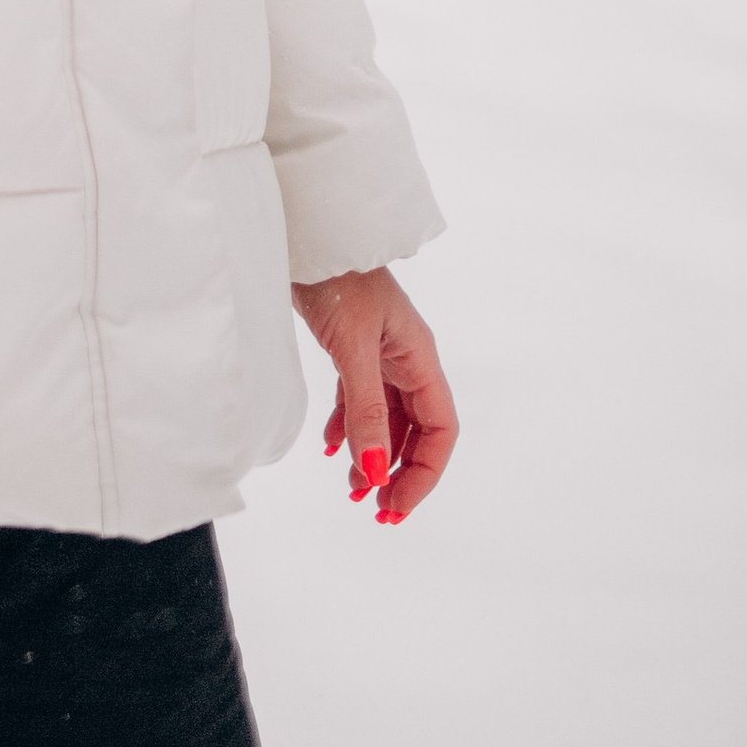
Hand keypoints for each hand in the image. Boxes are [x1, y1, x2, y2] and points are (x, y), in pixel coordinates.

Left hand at [293, 266, 457, 528]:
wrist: (306, 237)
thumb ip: (365, 411)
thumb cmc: (337, 280)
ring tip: (353, 490)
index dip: (425, 473)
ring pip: (387, 420)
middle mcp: (406, 359)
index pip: (440, 429)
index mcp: (420, 358)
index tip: (397, 504)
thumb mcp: (353, 349)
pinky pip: (361, 401)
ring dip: (374, 456)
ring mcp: (381, 355)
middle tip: (377, 510)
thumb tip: (373, 472)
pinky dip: (349, 427)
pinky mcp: (353, 350)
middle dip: (401, 473)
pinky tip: (332, 449)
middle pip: (417, 431)